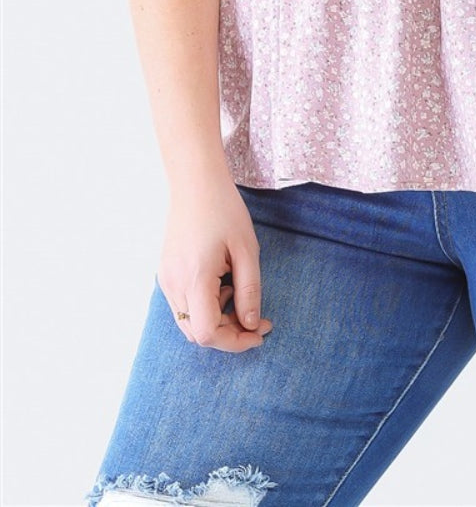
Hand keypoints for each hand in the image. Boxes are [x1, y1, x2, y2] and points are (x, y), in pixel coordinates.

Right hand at [157, 172, 273, 351]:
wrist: (195, 182)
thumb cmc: (224, 209)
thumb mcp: (246, 249)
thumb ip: (249, 290)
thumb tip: (252, 324)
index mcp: (194, 278)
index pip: (208, 333)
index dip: (235, 341)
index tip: (260, 332)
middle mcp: (173, 285)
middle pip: (197, 333)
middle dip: (229, 334)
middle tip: (258, 319)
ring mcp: (166, 280)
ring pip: (189, 322)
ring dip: (217, 320)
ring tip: (237, 292)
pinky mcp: (166, 274)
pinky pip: (184, 305)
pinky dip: (205, 306)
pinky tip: (222, 283)